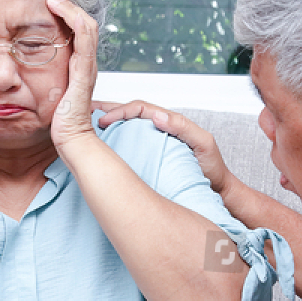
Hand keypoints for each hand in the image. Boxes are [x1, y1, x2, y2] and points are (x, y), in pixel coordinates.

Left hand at [45, 0, 98, 151]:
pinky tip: (60, 9)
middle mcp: (86, 65)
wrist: (72, 140)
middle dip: (69, 7)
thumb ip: (43, 83)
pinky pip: (84, 38)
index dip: (68, 16)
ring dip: (70, 8)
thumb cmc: (60, 124)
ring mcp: (87, 67)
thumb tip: (23, 74)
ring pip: (86, 26)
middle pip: (86, 25)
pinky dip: (73, 19)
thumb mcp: (49, 97)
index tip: (51, 5)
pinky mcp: (83, 72)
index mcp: (79, 69)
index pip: (79, 34)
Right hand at [95, 101, 234, 201]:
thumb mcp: (203, 143)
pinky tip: (100, 146)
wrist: (217, 191)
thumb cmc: (212, 168)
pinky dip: (113, 141)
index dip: (120, 110)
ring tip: (86, 124)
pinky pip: (129, 144)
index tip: (103, 119)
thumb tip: (156, 115)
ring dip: (107, 123)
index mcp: (169, 122)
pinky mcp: (151, 157)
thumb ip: (183, 127)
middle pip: (129, 113)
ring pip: (126, 127)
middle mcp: (160, 128)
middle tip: (84, 111)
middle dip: (106, 110)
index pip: (140, 108)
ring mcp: (154, 142)